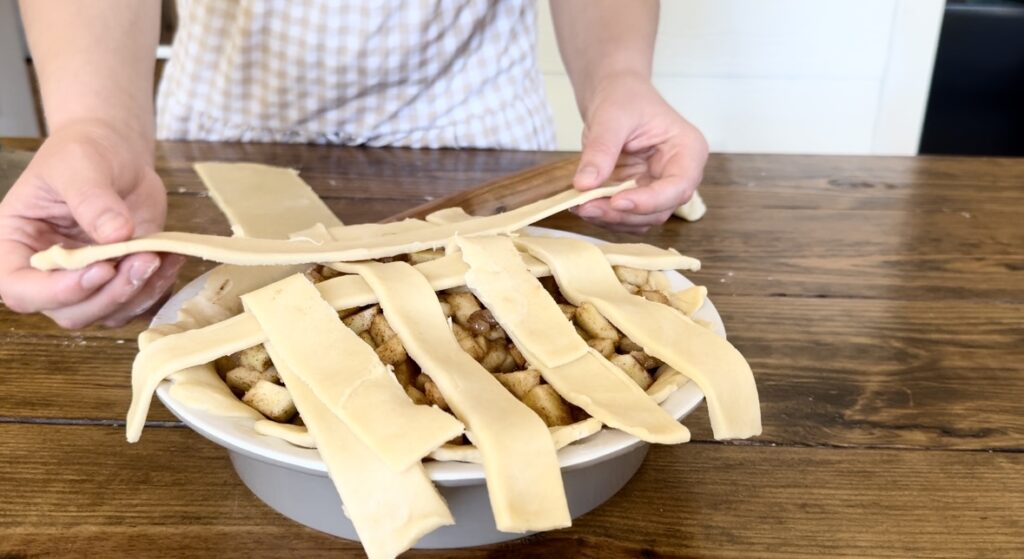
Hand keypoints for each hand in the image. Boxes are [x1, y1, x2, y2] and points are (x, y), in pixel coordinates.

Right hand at [0, 121, 182, 328]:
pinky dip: (158, 289)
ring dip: (138, 293)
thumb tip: (117, 234)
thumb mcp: (80, 165)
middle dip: (110, 294)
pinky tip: (172, 259)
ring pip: (108, 314)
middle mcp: (47, 273)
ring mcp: (87, 281)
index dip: (57, 292)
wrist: (117, 153)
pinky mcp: (121, 280)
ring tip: (160, 256)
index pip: (20, 289)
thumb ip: (92, 200)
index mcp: (16, 245)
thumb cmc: (83, 153)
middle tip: (143, 260)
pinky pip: (139, 303)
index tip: (100, 268)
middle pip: (70, 312)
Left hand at [571, 77, 708, 233]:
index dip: (649, 201)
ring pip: (642, 220)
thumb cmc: (624, 96)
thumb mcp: (610, 117)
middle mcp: (679, 174)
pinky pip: (626, 216)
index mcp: (688, 150)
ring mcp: (659, 187)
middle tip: (586, 207)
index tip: (616, 202)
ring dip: (611, 220)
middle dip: (623, 214)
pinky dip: (605, 216)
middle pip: (660, 209)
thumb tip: (584, 185)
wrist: (614, 94)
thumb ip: (601, 150)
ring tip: (579, 206)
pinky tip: (583, 204)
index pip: (678, 186)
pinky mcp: (639, 195)